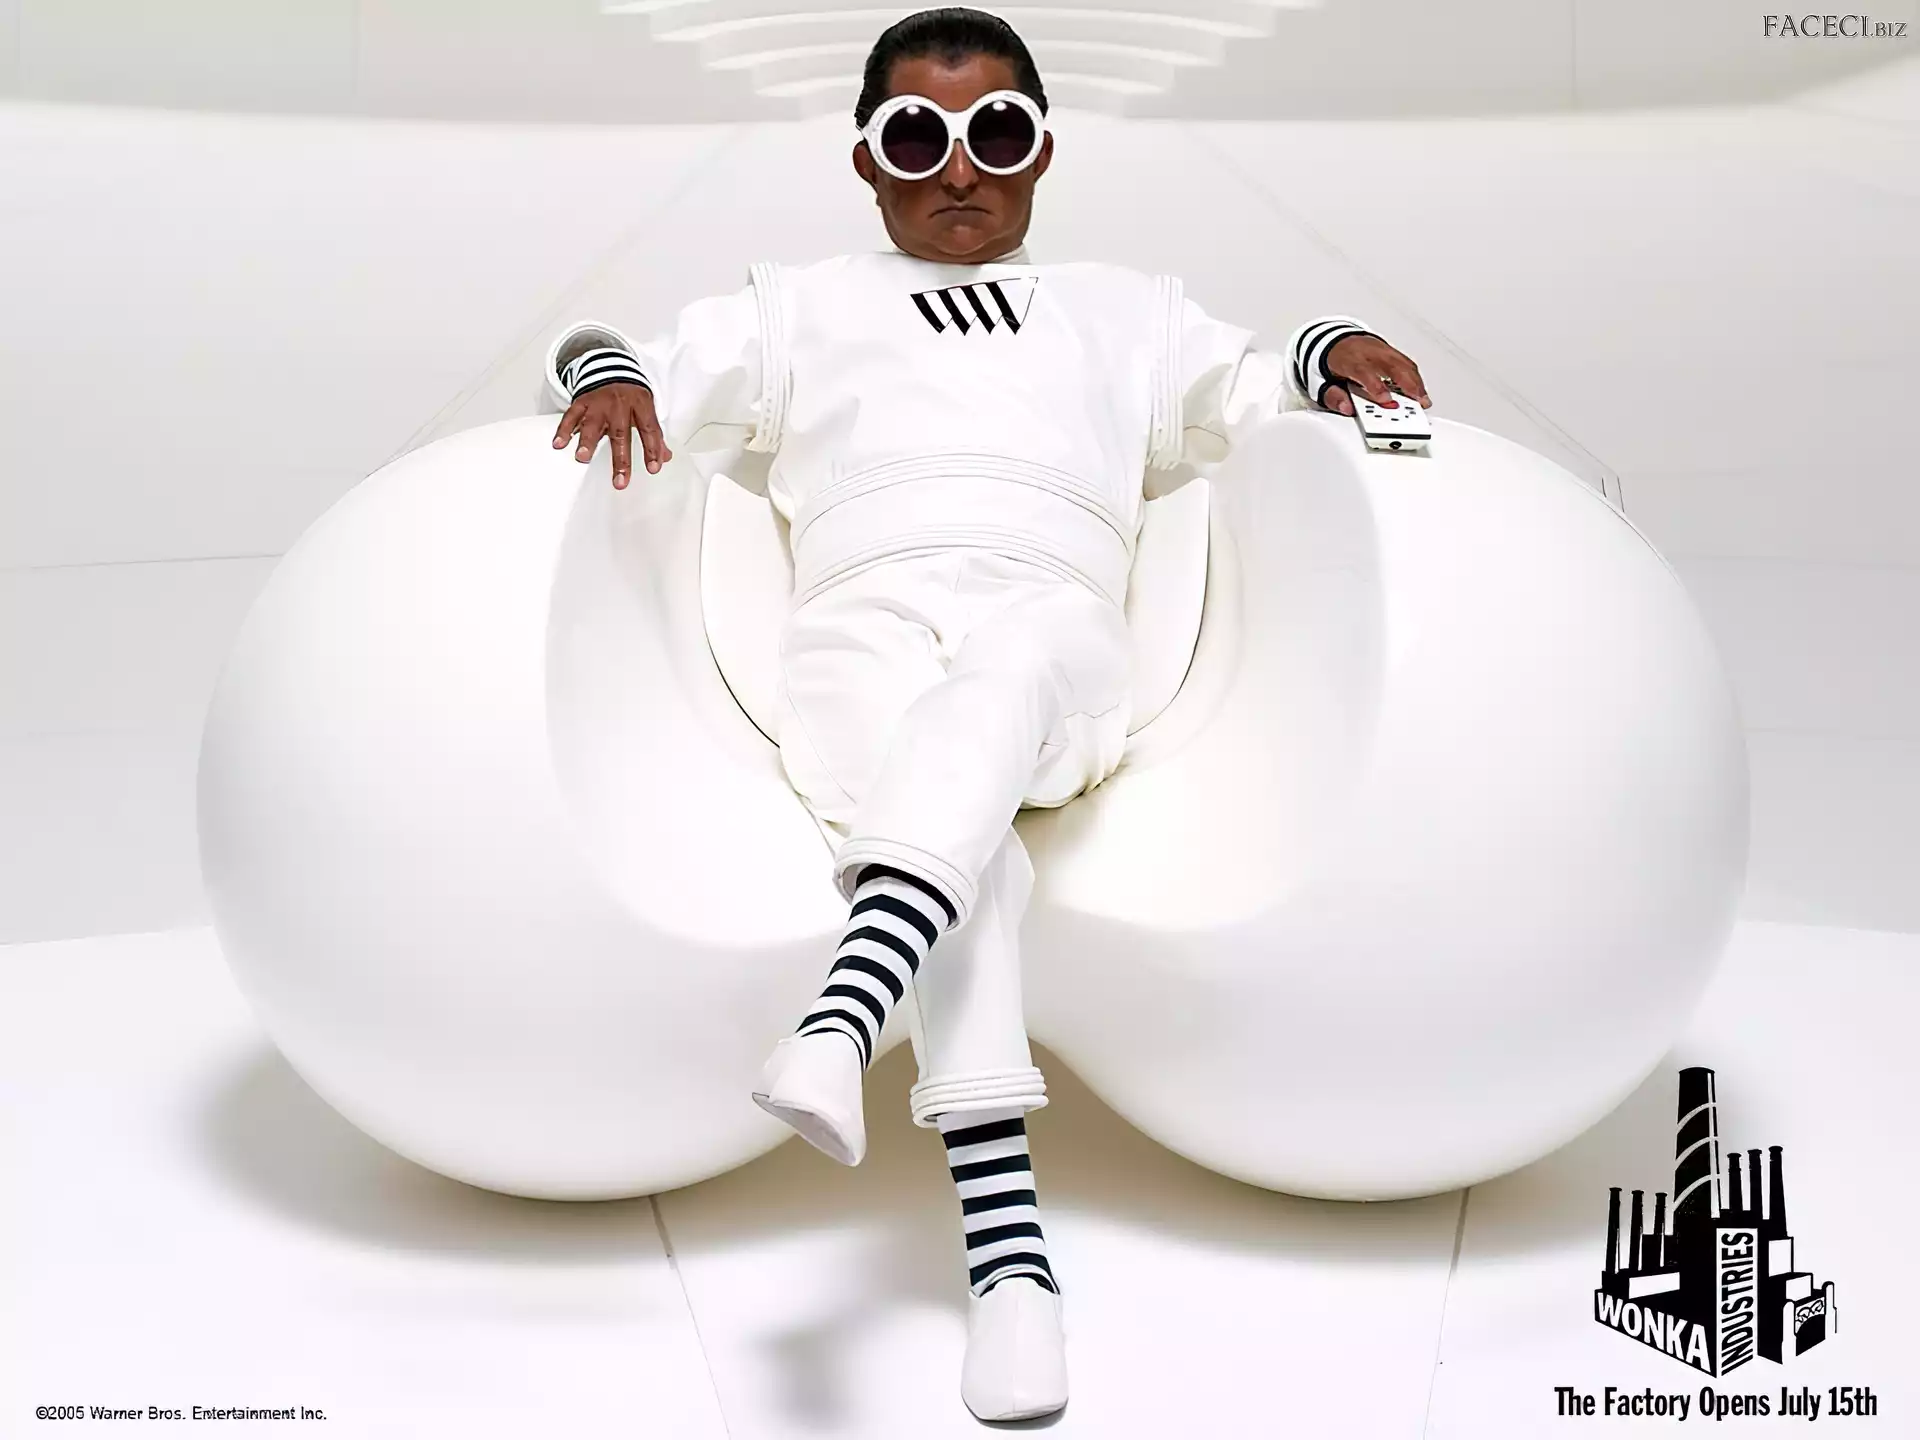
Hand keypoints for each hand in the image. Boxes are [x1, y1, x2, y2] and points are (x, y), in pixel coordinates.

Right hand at [551, 383, 672, 489]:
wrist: (611, 367)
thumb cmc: (630, 394)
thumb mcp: (647, 409)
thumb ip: (654, 434)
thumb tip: (665, 457)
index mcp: (640, 404)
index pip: (649, 429)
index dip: (652, 448)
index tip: (654, 468)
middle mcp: (619, 404)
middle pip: (620, 433)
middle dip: (620, 458)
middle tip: (619, 480)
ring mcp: (599, 403)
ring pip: (592, 423)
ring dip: (587, 441)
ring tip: (582, 458)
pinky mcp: (582, 402)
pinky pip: (571, 415)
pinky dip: (564, 429)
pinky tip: (559, 443)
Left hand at [1321, 335, 1430, 416]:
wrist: (1336, 341)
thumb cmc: (1332, 363)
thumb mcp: (1321, 381)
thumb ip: (1333, 396)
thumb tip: (1346, 408)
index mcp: (1349, 360)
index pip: (1364, 372)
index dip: (1377, 387)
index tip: (1387, 402)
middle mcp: (1368, 352)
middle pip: (1391, 366)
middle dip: (1406, 384)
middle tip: (1417, 402)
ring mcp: (1382, 350)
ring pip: (1402, 363)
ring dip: (1416, 382)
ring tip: (1424, 400)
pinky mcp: (1391, 352)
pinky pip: (1406, 363)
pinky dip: (1415, 377)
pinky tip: (1420, 390)